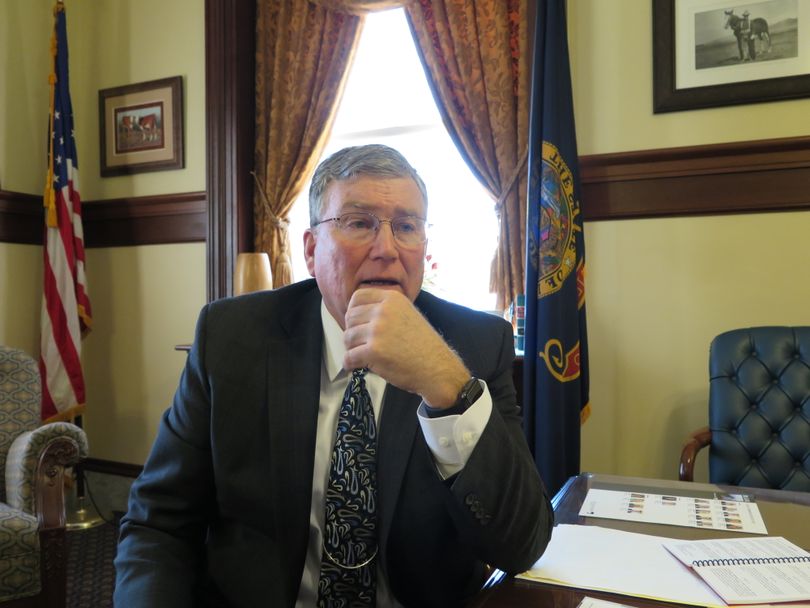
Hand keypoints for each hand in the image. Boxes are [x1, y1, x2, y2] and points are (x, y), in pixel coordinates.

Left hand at [343, 288, 468, 407]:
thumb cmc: (423, 345)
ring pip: (347, 338)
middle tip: (360, 344)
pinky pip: (349, 357)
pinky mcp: (374, 351)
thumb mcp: (407, 314)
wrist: (438, 368)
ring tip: (362, 356)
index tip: (357, 324)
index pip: (358, 297)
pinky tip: (357, 367)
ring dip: (351, 349)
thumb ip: (385, 309)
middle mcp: (383, 310)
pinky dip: (350, 364)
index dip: (353, 312)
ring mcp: (378, 330)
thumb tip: (357, 313)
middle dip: (352, 332)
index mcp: (392, 299)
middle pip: (350, 317)